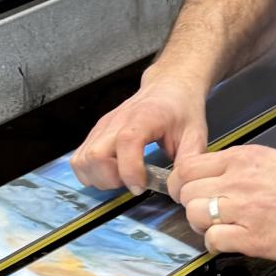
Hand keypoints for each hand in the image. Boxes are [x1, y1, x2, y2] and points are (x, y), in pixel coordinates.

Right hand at [71, 68, 208, 192]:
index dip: (130, 171)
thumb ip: (189, 162)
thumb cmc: (180, 108)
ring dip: (98, 178)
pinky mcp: (96, 133)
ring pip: (82, 160)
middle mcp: (117, 121)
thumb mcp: (196, 134)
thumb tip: (179, 188)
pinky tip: (111, 172)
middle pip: (94, 156)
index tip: (141, 186)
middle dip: (109, 180)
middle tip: (130, 182)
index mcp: (144, 118)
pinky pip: (79, 158)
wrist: (169, 87)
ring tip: (121, 178)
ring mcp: (102, 126)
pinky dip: (91, 172)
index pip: (126, 143)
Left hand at [170, 146, 275, 263]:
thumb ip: (242, 168)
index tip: (190, 191)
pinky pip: (213, 241)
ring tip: (220, 228)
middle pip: (186, 191)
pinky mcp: (253, 238)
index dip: (183, 182)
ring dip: (201, 225)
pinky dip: (216, 245)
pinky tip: (231, 243)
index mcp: (245, 158)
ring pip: (194, 215)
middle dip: (190, 204)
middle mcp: (240, 180)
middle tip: (205, 213)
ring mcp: (245, 209)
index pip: (189, 166)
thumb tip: (217, 180)